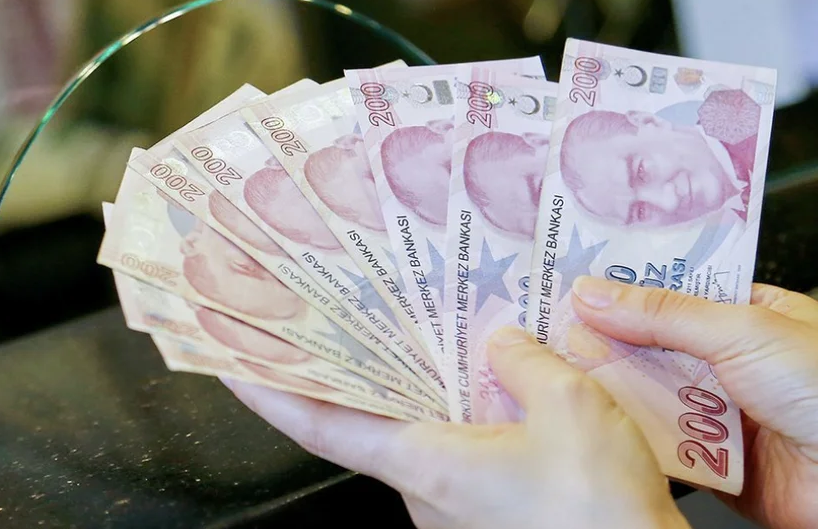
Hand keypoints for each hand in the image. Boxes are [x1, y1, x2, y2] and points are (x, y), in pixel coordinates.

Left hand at [222, 327, 690, 528]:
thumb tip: (503, 342)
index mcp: (422, 462)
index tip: (228, 362)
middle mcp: (423, 488)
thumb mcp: (571, 410)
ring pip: (421, 433)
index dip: (267, 393)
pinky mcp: (485, 513)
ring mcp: (452, 506)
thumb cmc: (596, 512)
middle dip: (354, 370)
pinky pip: (459, 450)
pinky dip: (463, 412)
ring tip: (430, 327)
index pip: (318, 425)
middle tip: (335, 315)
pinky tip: (495, 379)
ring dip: (421, 386)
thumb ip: (528, 364)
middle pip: (369, 420)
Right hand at [572, 277, 817, 528]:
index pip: (670, 294)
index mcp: (748, 316)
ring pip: (648, 394)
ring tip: (564, 373)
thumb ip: (663, 314)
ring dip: (614, 389)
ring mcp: (721, 413)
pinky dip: (633, 437)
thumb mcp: (742, 330)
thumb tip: (594, 294)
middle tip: (549, 330)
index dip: (621, 291)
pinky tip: (600, 422)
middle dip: (607, 342)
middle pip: (652, 346)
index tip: (569, 287)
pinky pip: (658, 444)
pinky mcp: (712, 463)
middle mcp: (731, 363)